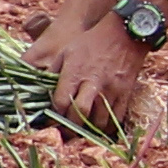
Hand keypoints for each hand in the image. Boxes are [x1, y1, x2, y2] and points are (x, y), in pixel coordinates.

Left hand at [32, 0, 151, 128]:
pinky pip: (117, 117)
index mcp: (75, 73)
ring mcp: (111, 89)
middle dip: (70, 128)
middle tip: (65, 134)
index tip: (51, 121)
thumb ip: (54, 71)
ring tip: (82, 133)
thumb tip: (42, 89)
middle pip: (79, 114)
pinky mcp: (125, 92)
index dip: (54, 115)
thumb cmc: (92, 41)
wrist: (126, 33)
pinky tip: (100, 128)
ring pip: (99, 120)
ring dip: (89, 130)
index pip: (60, 102)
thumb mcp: (67, 51)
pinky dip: (108, 127)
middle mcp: (93, 83)